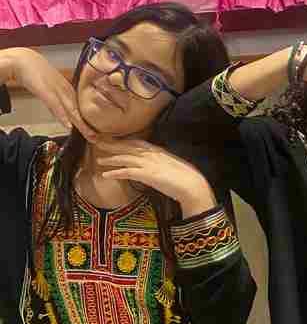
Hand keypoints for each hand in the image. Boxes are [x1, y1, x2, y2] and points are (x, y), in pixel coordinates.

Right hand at [3, 48, 93, 137]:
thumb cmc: (38, 74)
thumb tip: (63, 115)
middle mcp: (67, 91)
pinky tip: (69, 125)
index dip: (88, 122)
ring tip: (90, 135)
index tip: (95, 133)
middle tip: (97, 138)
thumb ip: (57, 102)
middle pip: (79, 112)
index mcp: (69, 91)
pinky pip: (56, 106)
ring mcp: (58, 91)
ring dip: (81, 124)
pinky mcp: (47, 92)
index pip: (81, 109)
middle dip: (88, 127)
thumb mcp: (51, 90)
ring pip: (72, 110)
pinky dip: (63, 116)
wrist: (26, 61)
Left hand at [97, 139, 215, 215]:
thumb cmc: (185, 178)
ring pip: (125, 157)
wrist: (192, 185)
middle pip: (128, 147)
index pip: (137, 142)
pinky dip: (116, 172)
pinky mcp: (147, 175)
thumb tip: (153, 164)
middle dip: (112, 144)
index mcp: (158, 151)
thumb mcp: (171, 165)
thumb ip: (160, 162)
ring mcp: (149, 164)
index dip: (123, 140)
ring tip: (99, 159)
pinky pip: (127, 172)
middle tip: (97, 141)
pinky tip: (106, 175)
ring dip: (111, 158)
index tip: (111, 138)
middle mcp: (152, 154)